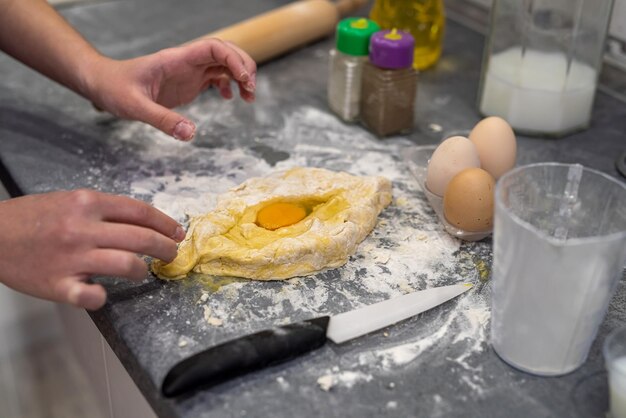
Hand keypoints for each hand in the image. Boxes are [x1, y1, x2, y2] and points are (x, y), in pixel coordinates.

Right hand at [0, 190, 184, 309]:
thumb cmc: (33, 217)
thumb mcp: (69, 200)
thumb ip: (104, 210)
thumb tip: (143, 222)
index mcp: (87, 203)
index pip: (140, 212)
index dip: (165, 223)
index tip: (177, 232)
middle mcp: (82, 228)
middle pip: (142, 238)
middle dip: (165, 248)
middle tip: (171, 254)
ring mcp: (71, 257)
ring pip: (127, 265)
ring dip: (142, 270)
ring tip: (142, 271)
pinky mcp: (58, 284)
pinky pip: (91, 295)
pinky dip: (102, 297)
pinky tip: (103, 294)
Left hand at [83, 38, 256, 140]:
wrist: (103, 84)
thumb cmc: (115, 89)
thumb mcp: (135, 107)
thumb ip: (162, 120)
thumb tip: (190, 134)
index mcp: (175, 59)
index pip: (212, 48)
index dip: (233, 59)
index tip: (244, 79)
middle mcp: (186, 62)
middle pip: (225, 52)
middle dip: (243, 65)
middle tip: (251, 90)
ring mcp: (188, 71)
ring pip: (223, 64)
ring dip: (240, 76)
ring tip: (249, 98)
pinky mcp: (188, 82)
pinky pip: (215, 77)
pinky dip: (228, 85)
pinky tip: (230, 99)